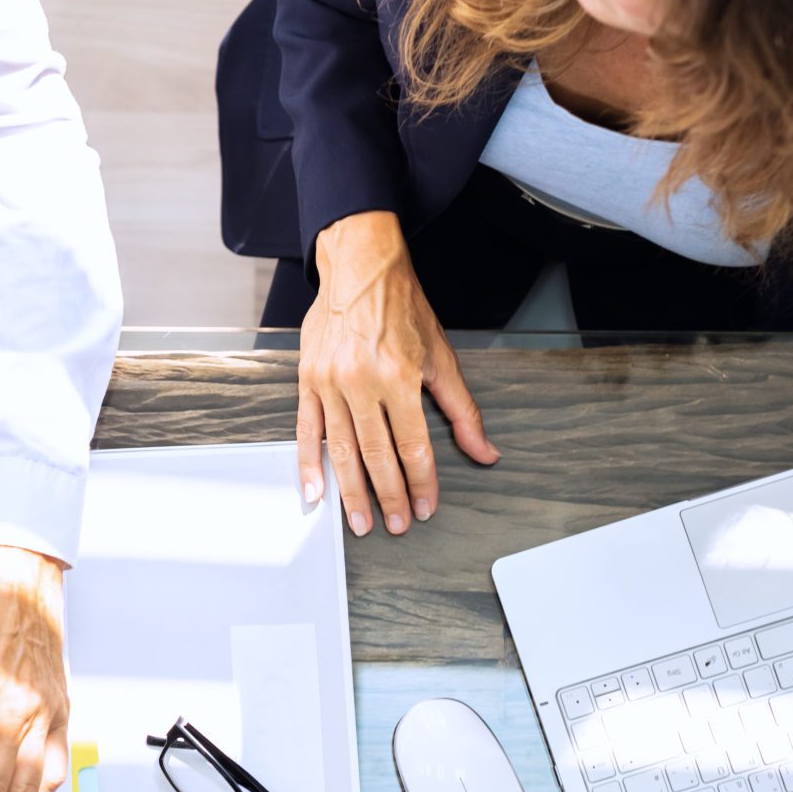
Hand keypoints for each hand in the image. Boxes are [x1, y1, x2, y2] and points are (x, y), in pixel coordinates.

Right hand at [299, 210, 498, 536]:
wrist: (359, 266)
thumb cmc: (401, 307)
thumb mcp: (441, 356)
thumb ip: (461, 410)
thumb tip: (484, 451)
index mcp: (399, 376)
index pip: (413, 446)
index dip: (422, 483)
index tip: (426, 508)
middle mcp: (362, 382)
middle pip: (377, 455)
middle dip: (389, 497)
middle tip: (397, 525)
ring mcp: (330, 383)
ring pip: (342, 450)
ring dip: (352, 492)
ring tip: (361, 522)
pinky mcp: (308, 380)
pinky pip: (308, 431)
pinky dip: (309, 465)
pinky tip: (316, 492)